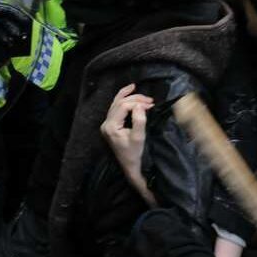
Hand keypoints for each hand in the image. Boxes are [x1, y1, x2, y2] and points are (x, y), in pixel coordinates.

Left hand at [0, 0, 30, 49]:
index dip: (19, 16)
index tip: (28, 23)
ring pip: (1, 29)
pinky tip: (5, 47)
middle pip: (7, 21)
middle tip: (25, 39)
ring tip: (17, 46)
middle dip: (17, 28)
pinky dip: (0, 41)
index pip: (7, 10)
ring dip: (9, 36)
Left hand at [100, 83, 154, 202]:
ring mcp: (107, 124)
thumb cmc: (135, 153)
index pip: (123, 107)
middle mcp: (106, 123)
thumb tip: (140, 105)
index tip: (150, 106)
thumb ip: (139, 120)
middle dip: (134, 98)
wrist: (130, 166)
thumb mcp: (139, 137)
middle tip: (150, 100)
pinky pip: (115, 108)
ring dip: (128, 96)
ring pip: (116, 104)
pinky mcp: (110, 125)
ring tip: (138, 90)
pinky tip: (128, 92)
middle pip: (119, 103)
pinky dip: (122, 99)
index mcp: (111, 127)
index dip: (137, 103)